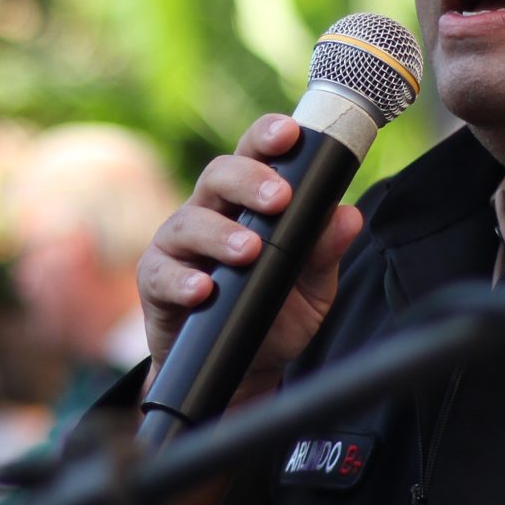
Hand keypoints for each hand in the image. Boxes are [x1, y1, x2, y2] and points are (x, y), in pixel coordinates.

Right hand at [136, 114, 364, 410]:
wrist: (243, 371)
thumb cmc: (275, 315)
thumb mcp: (312, 287)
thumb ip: (325, 252)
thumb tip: (349, 217)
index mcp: (248, 202)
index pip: (255, 155)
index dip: (268, 137)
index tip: (290, 134)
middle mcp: (210, 212)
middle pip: (219, 175)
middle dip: (249, 181)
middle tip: (279, 200)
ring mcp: (179, 245)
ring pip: (190, 222)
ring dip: (220, 233)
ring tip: (249, 251)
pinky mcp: (156, 281)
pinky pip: (162, 273)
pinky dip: (183, 279)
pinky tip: (204, 289)